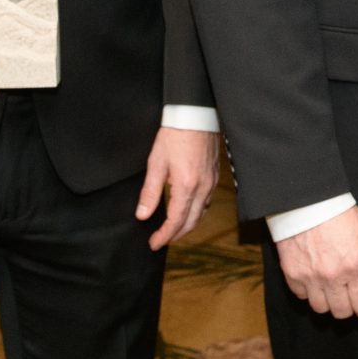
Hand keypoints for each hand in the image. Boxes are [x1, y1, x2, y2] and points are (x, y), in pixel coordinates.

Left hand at [136, 127, 220, 248]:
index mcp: (186, 186)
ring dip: (187, 225)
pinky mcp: (214, 176)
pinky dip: (196, 212)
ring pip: (201, 213)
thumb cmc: (175, 135)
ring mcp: (211, 182)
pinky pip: (207, 201)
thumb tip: (142, 215)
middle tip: (161, 240)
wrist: (195, 115)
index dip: (164, 236)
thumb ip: (150, 192)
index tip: (153, 243)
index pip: (175, 221)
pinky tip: (186, 209)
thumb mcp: (156, 163)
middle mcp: (203, 187)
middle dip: (176, 235)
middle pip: (192, 222)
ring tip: (172, 229)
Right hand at [276, 205, 357, 319]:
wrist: (308, 201)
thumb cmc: (340, 215)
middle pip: (341, 312)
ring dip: (328, 302)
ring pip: (320, 308)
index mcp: (355, 267)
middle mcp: (332, 276)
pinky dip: (309, 292)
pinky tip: (315, 279)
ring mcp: (310, 277)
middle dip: (349, 308)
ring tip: (331, 289)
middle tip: (350, 298)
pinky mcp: (291, 274)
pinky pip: (302, 296)